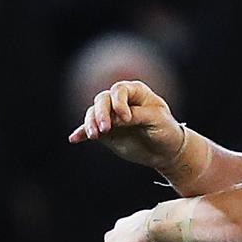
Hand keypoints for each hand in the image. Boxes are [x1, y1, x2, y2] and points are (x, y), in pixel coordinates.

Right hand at [69, 80, 184, 170]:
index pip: (119, 90)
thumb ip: (136, 116)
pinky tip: (75, 139)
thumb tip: (114, 118)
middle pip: (102, 100)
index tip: (126, 118)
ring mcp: (112, 116)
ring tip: (94, 136)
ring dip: (91, 123)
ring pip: (93, 113)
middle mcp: (120, 101)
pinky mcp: (106, 131)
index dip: (119, 102)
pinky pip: (90, 129)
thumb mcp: (157, 121)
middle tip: (104, 128)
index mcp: (136, 92)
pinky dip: (82, 133)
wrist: (166, 151)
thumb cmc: (166, 130)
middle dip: (101, 113)